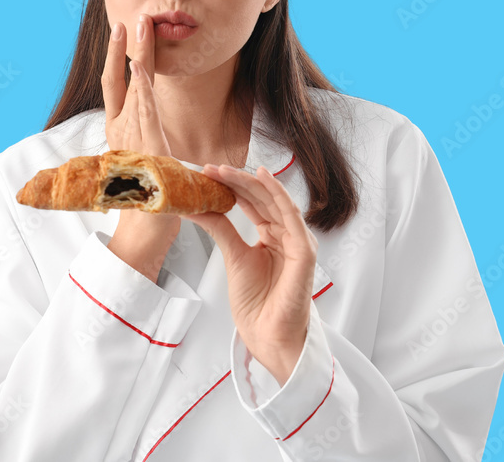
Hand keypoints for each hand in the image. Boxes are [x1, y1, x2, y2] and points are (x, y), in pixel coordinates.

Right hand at [102, 15, 179, 280]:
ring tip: (140, 26)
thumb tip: (155, 120)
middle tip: (135, 15)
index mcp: (119, 131)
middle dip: (126, 45)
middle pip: (121, 77)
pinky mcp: (146, 149)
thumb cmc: (152, 195)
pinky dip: (142, 89)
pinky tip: (143, 67)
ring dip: (138, 55)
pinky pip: (144, 113)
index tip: (125, 29)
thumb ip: (149, 136)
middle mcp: (119, 130)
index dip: (119, 55)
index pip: (116, 84)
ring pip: (134, 88)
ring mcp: (130, 138)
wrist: (146, 228)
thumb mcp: (148, 158)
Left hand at [183, 165, 317, 384]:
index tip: (207, 174)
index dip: (232, 186)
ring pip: (276, 202)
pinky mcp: (304, 252)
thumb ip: (222, 229)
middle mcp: (288, 235)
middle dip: (238, 180)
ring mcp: (298, 242)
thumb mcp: (233, 256)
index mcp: (273, 236)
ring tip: (225, 171)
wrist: (266, 335)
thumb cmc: (256, 303)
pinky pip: (292, 217)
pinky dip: (278, 195)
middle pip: (264, 199)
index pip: (254, 203)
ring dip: (251, 183)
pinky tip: (263, 178)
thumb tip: (199, 206)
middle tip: (211, 167)